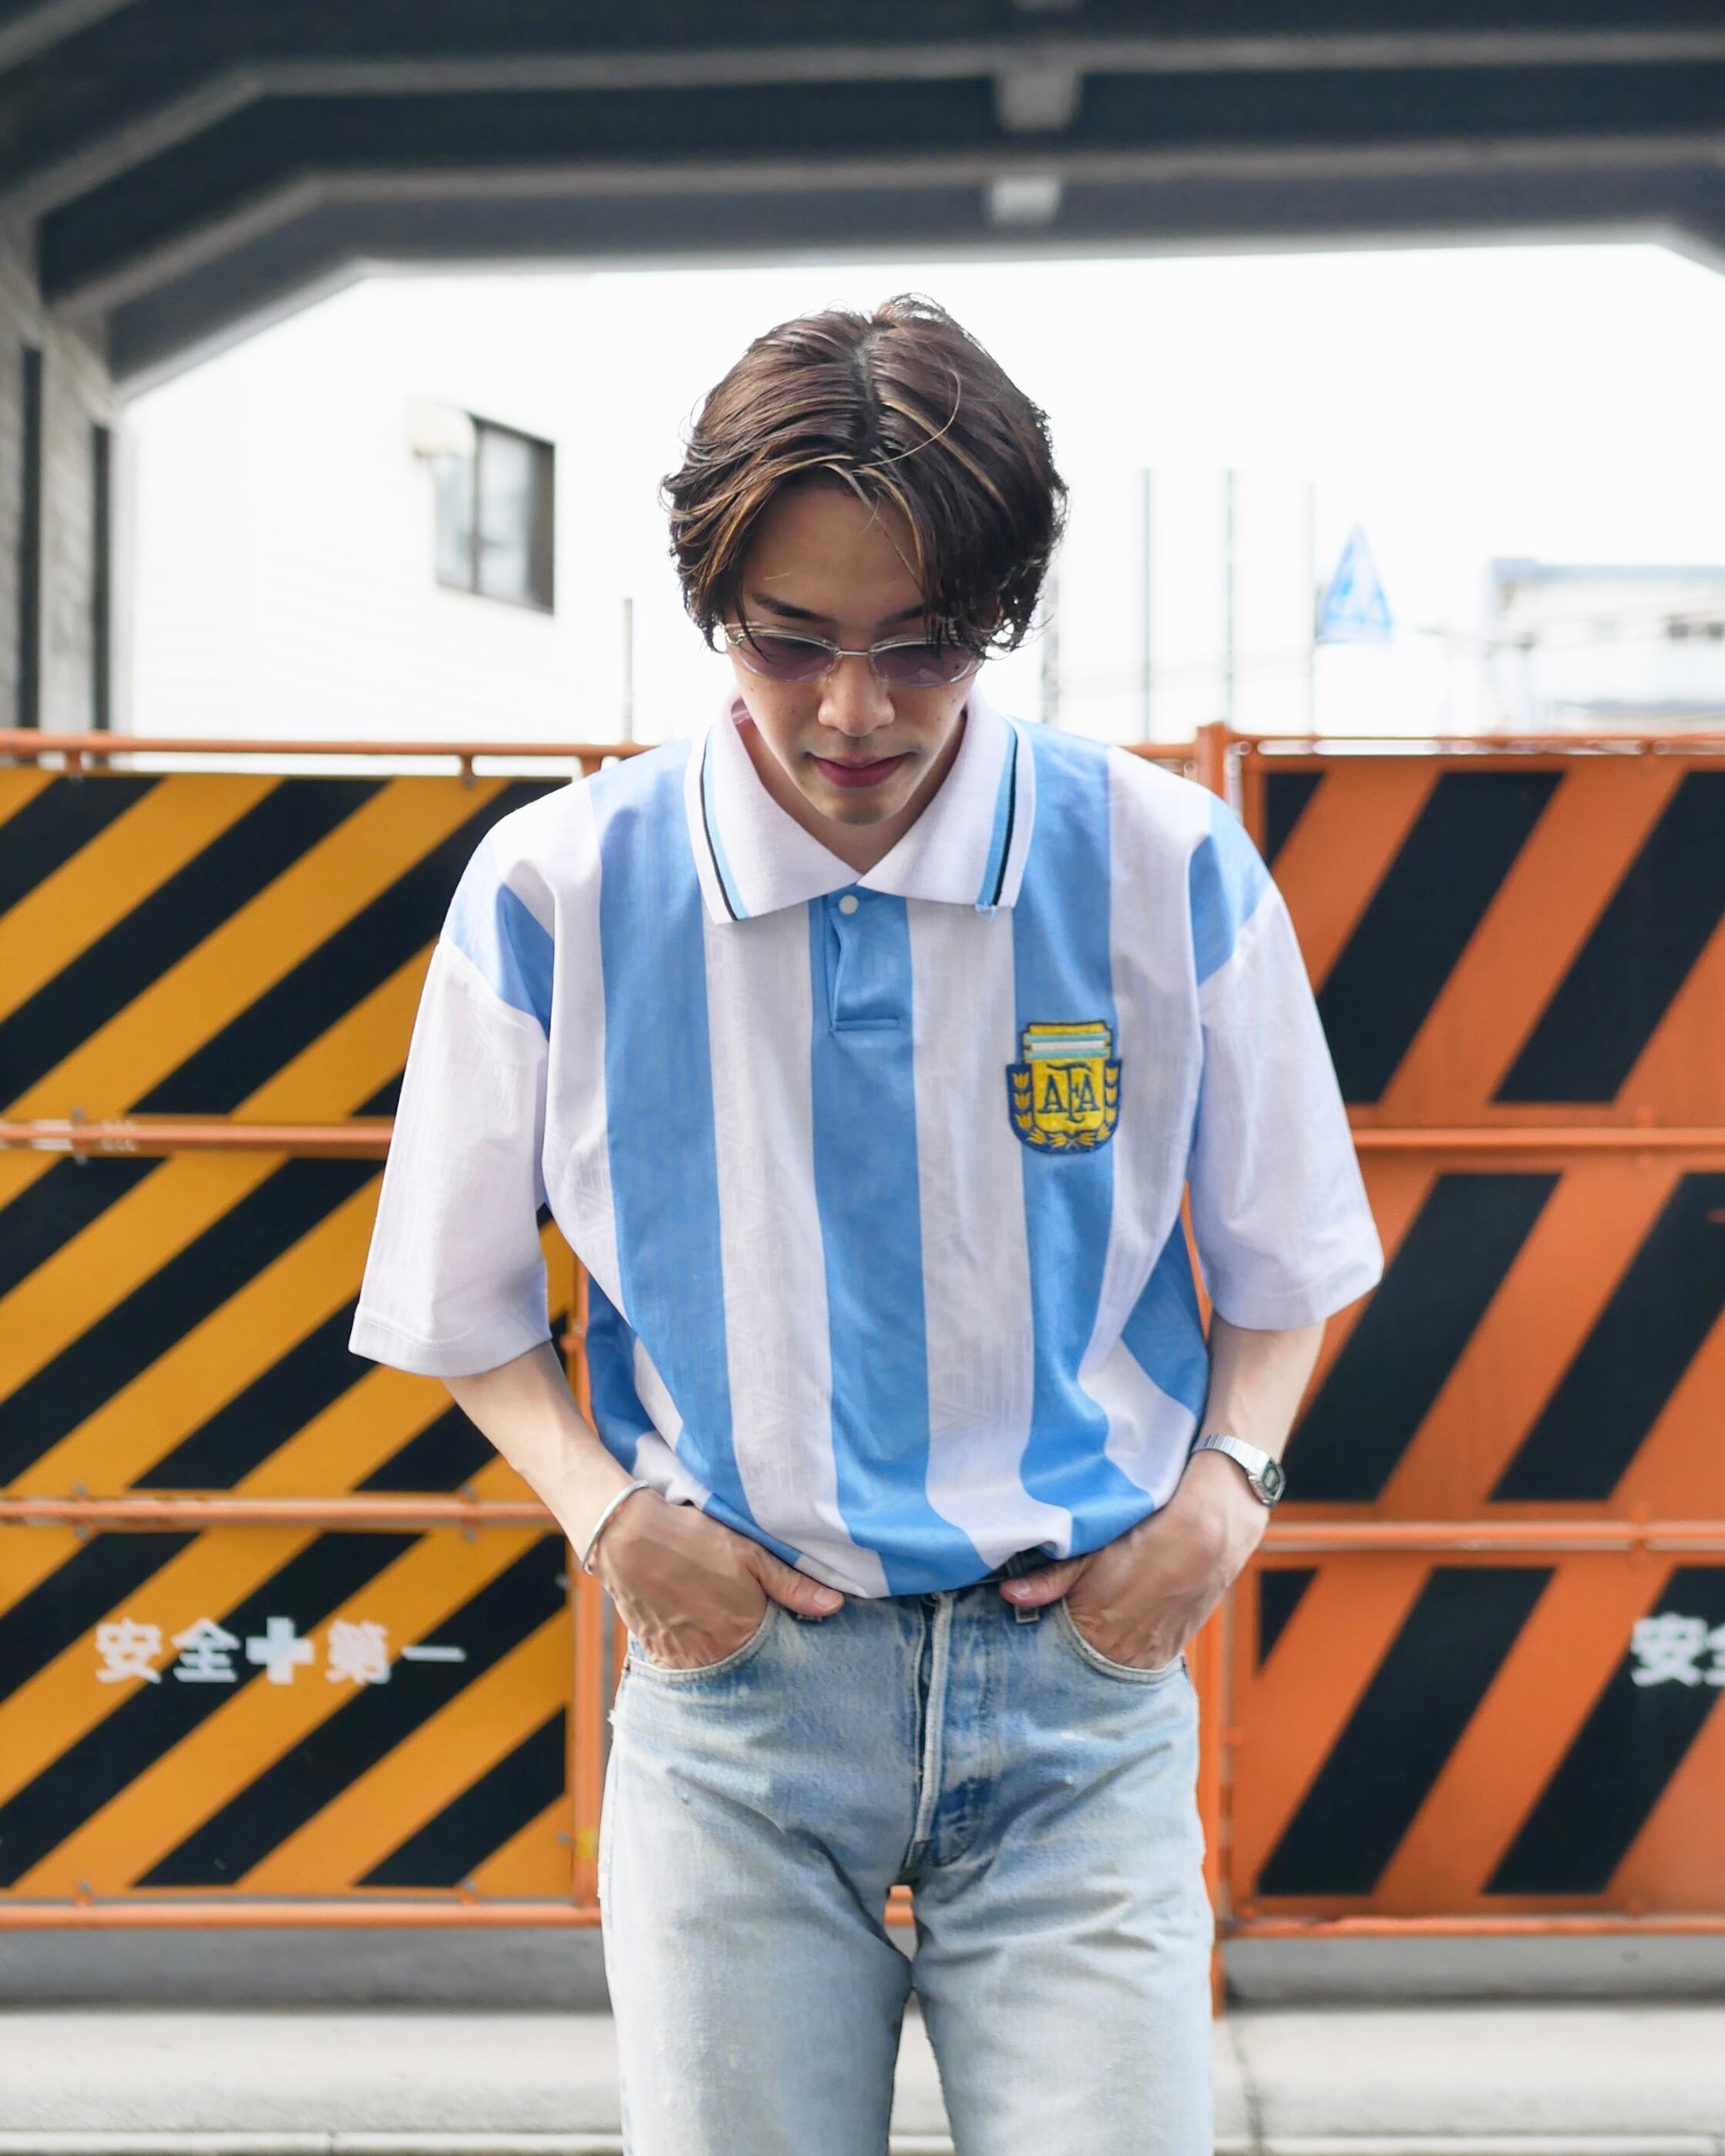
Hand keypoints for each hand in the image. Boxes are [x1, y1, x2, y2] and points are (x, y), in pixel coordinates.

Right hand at [593, 1488, 843, 1670]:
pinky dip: (691, 1654)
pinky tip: (691, 1628)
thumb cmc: (693, 1539)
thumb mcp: (750, 1553)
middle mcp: (715, 1655)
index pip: (775, 1651)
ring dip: (720, 1654)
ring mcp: (684, 1659)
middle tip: (740, 1619)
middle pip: (744, 1663)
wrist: (628, 1538)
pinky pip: (683, 1668)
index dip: (777, 1636)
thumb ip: (792, 1584)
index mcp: (744, 1632)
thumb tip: (835, 1605)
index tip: (777, 1624)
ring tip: (715, 1623)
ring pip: (713, 1668)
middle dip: (750, 1649)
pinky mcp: (657, 1655)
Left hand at [1000, 1450, 1269, 1668]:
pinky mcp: (1170, 1654)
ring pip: (1110, 1663)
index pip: (1055, 1649)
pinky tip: (1119, 1628)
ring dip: (1099, 1649)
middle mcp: (1122, 1652)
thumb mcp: (1093, 1551)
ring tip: (1094, 1624)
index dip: (1045, 1637)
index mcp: (1096, 1629)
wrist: (1212, 1535)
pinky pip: (1138, 1662)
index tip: (1032, 1628)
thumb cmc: (1147, 1536)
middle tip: (1059, 1624)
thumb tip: (1009, 1594)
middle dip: (1069, 1646)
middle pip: (1082, 1660)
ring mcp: (1149, 1656)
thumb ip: (1051, 1579)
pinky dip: (1125, 1649)